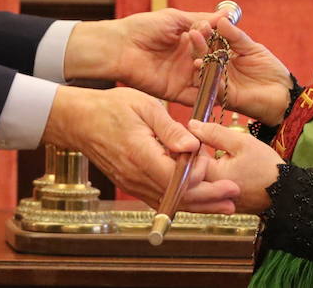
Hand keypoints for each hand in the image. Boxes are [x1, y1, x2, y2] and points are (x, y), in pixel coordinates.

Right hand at [41, 85, 239, 211]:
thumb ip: (170, 129)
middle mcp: (136, 176)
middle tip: (234, 196)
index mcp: (141, 155)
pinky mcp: (131, 184)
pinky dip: (180, 202)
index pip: (177, 179)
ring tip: (224, 205)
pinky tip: (197, 202)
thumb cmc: (110, 107)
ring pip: (170, 203)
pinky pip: (159, 199)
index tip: (209, 157)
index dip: (199, 175)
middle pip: (178, 198)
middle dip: (209, 199)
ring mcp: (132, 184)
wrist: (78, 120)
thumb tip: (193, 147)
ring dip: (199, 205)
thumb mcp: (144, 106)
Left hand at [64, 9, 223, 101]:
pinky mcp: (175, 92)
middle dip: (223, 62)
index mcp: (189, 41)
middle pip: (214, 64)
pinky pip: (195, 96)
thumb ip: (202, 20)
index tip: (238, 41)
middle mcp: (188, 60)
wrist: (119, 47)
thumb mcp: (175, 19)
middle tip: (234, 61)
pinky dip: (206, 96)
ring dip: (217, 78)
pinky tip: (218, 93)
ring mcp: (183, 77)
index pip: (214, 45)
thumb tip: (227, 14)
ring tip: (227, 75)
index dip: (224, 44)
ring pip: (207, 80)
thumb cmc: (143, 27)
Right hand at [186, 16, 293, 125]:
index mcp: (224, 56)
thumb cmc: (270, 70)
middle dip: (198, 44)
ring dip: (199, 59)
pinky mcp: (227, 98)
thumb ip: (236, 37)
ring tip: (195, 46)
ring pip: (205, 71)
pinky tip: (202, 65)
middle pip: (204, 55)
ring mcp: (221, 83)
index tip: (201, 22)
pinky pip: (214, 87)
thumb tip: (221, 20)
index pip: (210, 43)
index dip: (205, 33)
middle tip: (193, 32)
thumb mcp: (252, 49)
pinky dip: (208, 77)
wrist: (284, 94)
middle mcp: (219, 70)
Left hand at [187, 118, 284, 213]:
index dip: (185, 142)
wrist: (286, 193)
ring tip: (206, 148)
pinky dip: (207, 174)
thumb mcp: (242, 143)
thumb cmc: (267, 168)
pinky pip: (206, 186)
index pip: (186, 157)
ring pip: (197, 178)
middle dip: (189, 153)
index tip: (191, 131)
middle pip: (188, 170)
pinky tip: (214, 161)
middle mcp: (209, 192)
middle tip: (196, 138)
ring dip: (198, 163)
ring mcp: (215, 199)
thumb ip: (214, 133)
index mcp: (211, 176)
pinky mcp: (221, 202)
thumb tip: (192, 124)